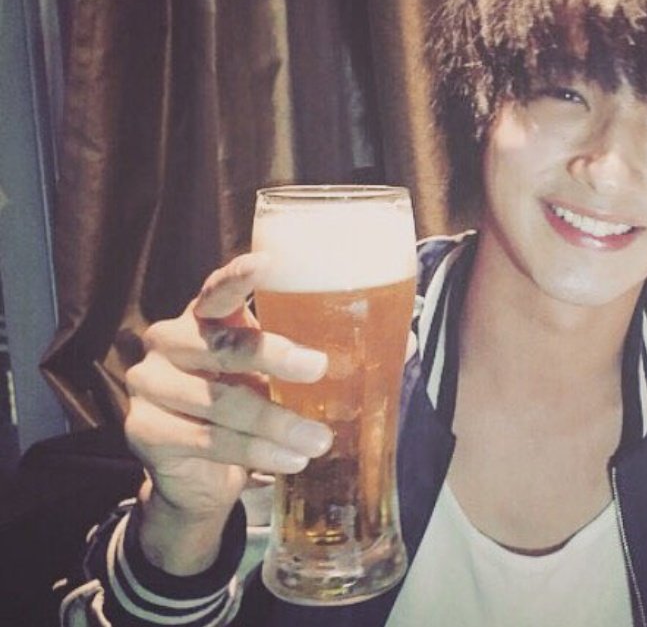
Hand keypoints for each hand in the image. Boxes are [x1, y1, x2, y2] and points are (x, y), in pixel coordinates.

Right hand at [123, 253, 332, 571]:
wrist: (200, 475)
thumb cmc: (251, 404)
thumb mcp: (280, 376)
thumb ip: (326, 355)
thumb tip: (406, 343)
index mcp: (205, 317)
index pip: (216, 289)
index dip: (239, 276)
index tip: (269, 265)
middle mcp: (170, 342)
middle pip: (221, 345)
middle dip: (275, 356)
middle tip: (319, 368)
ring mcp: (152, 386)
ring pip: (219, 401)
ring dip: (275, 422)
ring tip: (318, 441)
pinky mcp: (146, 431)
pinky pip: (206, 441)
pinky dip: (256, 453)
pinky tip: (288, 461)